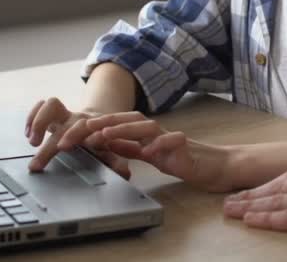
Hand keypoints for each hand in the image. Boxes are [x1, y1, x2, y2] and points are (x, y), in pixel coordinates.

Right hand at [25, 98, 130, 177]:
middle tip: (36, 165)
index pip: (84, 129)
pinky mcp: (57, 112)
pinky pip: (42, 104)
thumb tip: (126, 172)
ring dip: (39, 121)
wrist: (105, 121)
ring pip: (53, 105)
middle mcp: (81, 119)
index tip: (62, 147)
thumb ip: (118, 161)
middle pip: (63, 125)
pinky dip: (33, 115)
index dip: (73, 135)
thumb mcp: (115, 151)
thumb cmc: (108, 139)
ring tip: (31, 141)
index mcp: (95, 129)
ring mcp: (68, 114)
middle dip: (48, 144)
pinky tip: (28, 131)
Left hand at [86, 112, 234, 191]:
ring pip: (146, 126)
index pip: (117, 124)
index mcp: (144, 133)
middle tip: (82, 129)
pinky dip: (160, 144)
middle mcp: (155, 131)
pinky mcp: (185, 147)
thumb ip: (128, 148)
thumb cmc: (180, 159)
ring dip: (125, 129)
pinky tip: (148, 151)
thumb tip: (104, 142)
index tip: (74, 132)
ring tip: (106, 135)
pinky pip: (173, 141)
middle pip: (128, 119)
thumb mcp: (147, 154)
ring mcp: (169, 137)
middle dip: (104, 123)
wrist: (212, 166)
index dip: (96, 126)